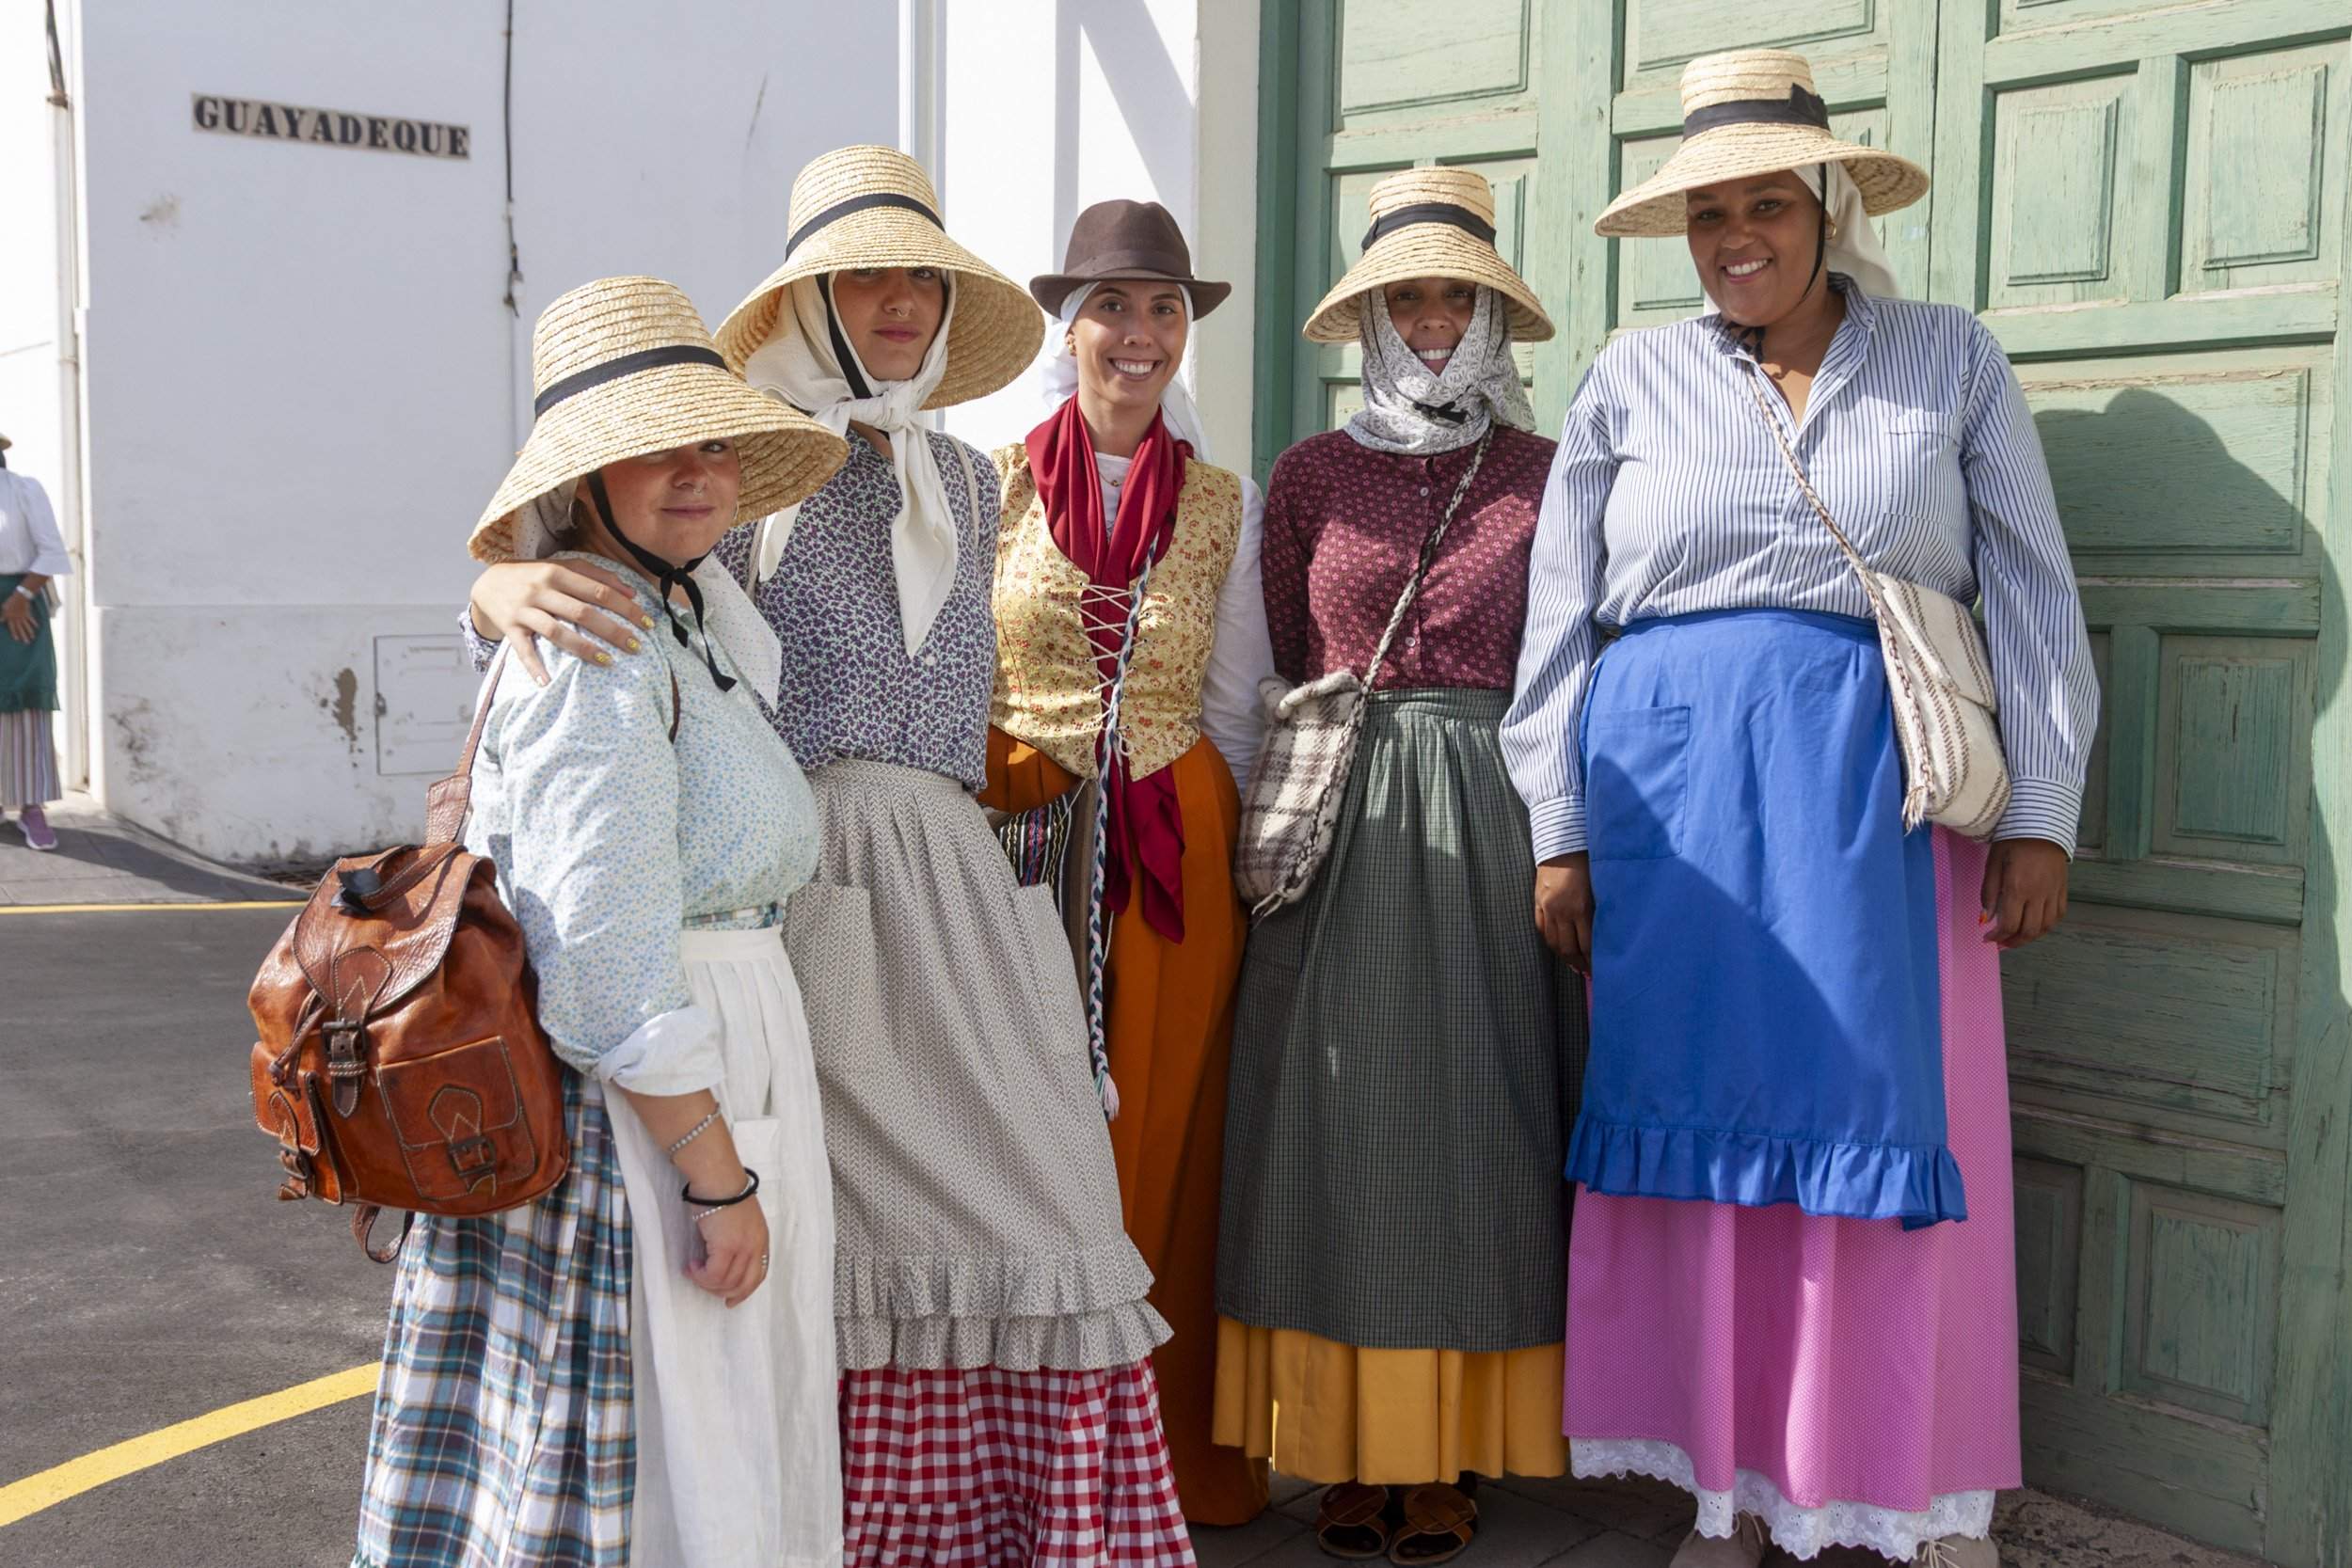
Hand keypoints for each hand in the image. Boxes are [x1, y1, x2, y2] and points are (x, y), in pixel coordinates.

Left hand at [2, 593, 33, 643]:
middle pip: (21, 628)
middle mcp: (18, 619)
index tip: (17, 639)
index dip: (14, 633)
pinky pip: (31, 620)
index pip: (12, 627)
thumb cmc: (10, 602)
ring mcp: (23, 617)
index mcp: (11, 617)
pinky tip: (37, 627)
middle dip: (24, 635)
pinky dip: (34, 623)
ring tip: (33, 637)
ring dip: (30, 632)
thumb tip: (0, 621)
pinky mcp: (28, 614)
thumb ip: (3, 615)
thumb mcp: (4, 608)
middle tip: (27, 642)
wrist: (20, 596)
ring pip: (27, 626)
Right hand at [470, 560, 654, 685]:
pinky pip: (523, 650)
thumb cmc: (534, 575)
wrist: (488, 582)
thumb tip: (631, 592)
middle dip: (613, 631)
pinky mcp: (509, 628)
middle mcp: (541, 590)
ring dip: (583, 648)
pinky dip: (534, 666)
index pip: (599, 591)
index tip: (647, 623)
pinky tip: (547, 682)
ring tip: (608, 662)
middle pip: (582, 613)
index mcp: (557, 572)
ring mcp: (524, 610)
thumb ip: (597, 575)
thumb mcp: (563, 567)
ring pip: (557, 631)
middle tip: (637, 647)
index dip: (625, 608)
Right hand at [687, 1185, 769, 1307]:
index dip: (744, 1291)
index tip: (730, 1301)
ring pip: (726, 1283)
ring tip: (693, 1269)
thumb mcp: (737, 1220)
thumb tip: (718, 1259)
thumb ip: (735, 1239)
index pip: (758, 1275)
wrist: (717, 1179)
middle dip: (722, 1292)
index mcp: (761, 1239)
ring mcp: (743, 1247)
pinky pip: (714, 1275)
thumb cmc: (721, 1193)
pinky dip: (700, 1276)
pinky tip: (692, 1266)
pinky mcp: (727, 1247)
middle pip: (743, 1285)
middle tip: (703, 1284)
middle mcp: (756, 1246)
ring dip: (705, 1282)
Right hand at [1534, 853, 1593, 970]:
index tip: (1599, 970)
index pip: (1587, 944)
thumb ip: (1599, 910)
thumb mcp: (1598, 887)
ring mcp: (1547, 908)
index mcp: (1580, 908)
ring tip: (1574, 965)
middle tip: (1588, 973)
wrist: (1562, 845)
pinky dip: (1550, 942)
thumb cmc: (1587, 863)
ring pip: (1554, 942)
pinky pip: (1542, 929)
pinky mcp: (1538, 903)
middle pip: (1569, 947)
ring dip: (1564, 957)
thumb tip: (1605, 934)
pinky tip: (1558, 948)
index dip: (1593, 960)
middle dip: (1579, 963)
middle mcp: (1562, 911)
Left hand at [1981, 837, 2068, 949]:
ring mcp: (2054, 893)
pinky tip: (2035, 925)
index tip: (1987, 938)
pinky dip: (2046, 926)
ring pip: (2046, 927)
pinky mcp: (2063, 889)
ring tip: (2016, 937)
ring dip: (2030, 937)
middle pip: (2029, 931)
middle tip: (2001, 943)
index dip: (1997, 936)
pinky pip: (2058, 915)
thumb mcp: (1993, 864)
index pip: (2009, 924)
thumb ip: (1989, 893)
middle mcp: (2039, 894)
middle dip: (2013, 942)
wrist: (2041, 824)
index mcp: (2018, 888)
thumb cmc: (2012, 841)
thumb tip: (1985, 919)